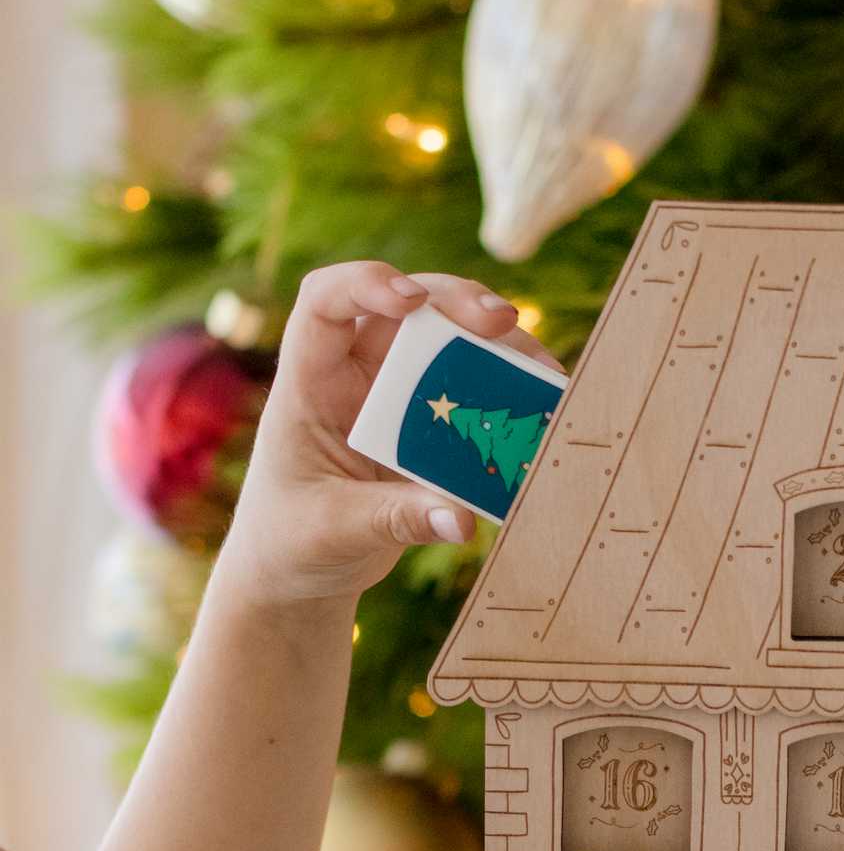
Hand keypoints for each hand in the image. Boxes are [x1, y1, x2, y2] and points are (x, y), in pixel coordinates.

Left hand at [217, 262, 562, 608]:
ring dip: (495, 346)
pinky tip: (541, 407)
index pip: (325, 303)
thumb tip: (462, 520)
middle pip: (406, 310)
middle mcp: (352, 374)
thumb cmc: (294, 540)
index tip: (411, 300)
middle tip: (503, 322)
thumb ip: (396, 520)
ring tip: (543, 371)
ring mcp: (392, 395)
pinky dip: (505, 395)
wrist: (300, 567)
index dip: (364, 283)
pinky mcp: (425, 424)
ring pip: (446, 342)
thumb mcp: (335, 530)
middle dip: (455, 303)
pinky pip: (470, 394)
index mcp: (309, 384)